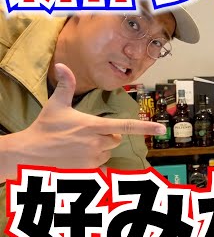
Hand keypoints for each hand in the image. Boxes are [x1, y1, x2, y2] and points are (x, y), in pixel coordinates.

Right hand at [9, 63, 164, 169]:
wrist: (29, 154)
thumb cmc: (44, 128)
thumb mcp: (56, 105)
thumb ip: (66, 85)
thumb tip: (63, 65)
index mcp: (93, 126)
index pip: (125, 126)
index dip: (145, 127)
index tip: (161, 128)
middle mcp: (96, 143)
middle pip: (115, 138)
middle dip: (107, 135)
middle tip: (86, 133)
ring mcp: (92, 159)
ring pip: (108, 152)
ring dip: (100, 149)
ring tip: (78, 145)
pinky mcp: (87, 171)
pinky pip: (101, 165)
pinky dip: (95, 161)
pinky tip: (79, 157)